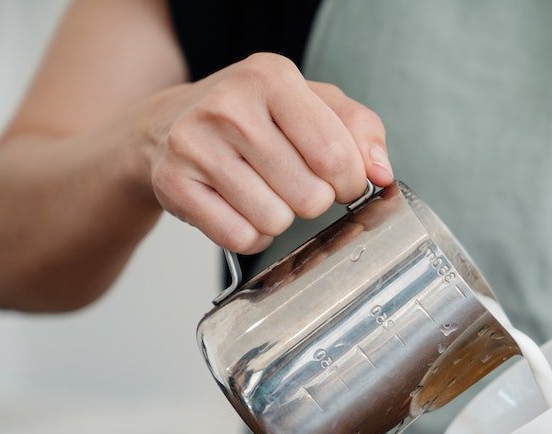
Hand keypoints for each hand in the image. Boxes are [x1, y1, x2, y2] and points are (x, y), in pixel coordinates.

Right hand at [138, 53, 392, 253]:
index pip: (335, 155)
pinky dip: (252, 236)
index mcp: (271, 77)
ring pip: (275, 221)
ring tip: (266, 193)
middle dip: (315, 201)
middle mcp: (229, 106)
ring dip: (281, 220)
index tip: (342, 182)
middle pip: (309, 196)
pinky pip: (239, 238)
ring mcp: (195, 144)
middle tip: (296, 184)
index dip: (350, 183)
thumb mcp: (314, 104)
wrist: (170, 122)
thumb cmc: (257, 116)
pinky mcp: (173, 183)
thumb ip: (361, 130)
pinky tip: (243, 209)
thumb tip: (381, 173)